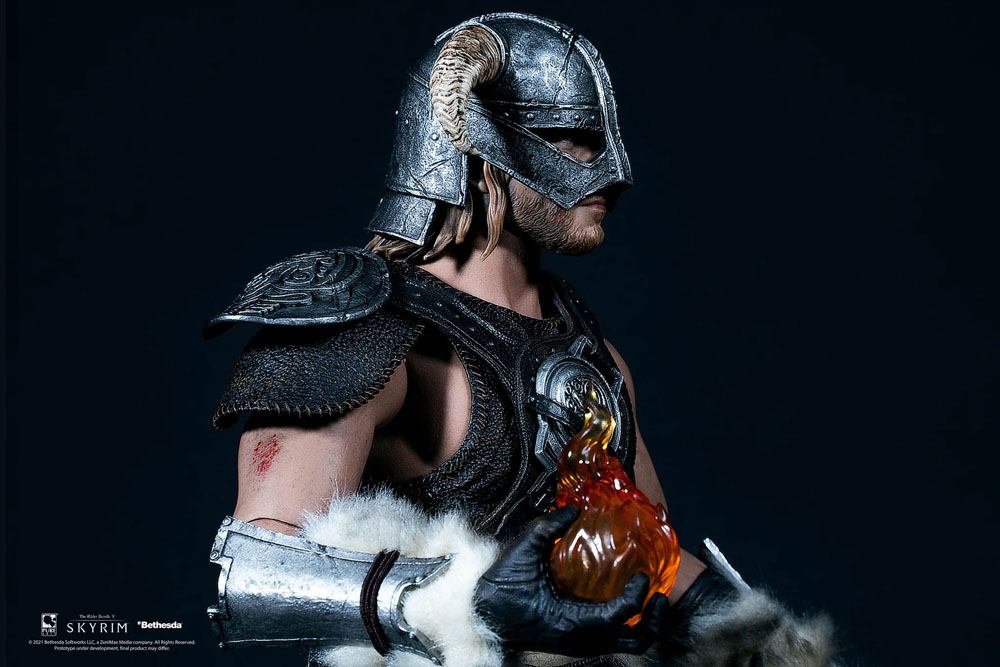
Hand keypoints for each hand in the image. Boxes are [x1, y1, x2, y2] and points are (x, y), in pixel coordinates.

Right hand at [473, 505, 654, 655]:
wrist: (482, 615)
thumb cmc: (501, 589)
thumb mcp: (524, 550)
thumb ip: (549, 527)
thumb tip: (573, 509)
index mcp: (571, 622)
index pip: (620, 614)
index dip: (637, 594)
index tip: (642, 574)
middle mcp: (581, 639)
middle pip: (636, 641)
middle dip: (655, 619)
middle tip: (658, 594)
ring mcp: (580, 644)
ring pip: (628, 645)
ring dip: (645, 625)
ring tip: (648, 600)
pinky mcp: (577, 642)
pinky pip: (613, 640)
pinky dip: (628, 624)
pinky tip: (624, 601)